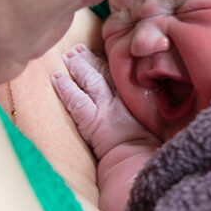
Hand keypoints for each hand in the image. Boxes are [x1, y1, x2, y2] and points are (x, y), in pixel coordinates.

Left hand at [51, 44, 158, 158]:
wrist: (139, 162)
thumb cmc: (149, 150)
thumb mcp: (155, 124)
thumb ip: (149, 111)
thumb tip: (147, 105)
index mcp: (136, 99)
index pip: (120, 75)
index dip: (109, 63)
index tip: (100, 54)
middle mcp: (121, 100)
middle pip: (103, 72)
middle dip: (90, 59)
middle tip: (78, 48)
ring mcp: (106, 108)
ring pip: (89, 80)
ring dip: (77, 66)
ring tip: (67, 56)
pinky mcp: (92, 120)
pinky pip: (75, 99)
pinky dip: (65, 87)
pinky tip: (56, 77)